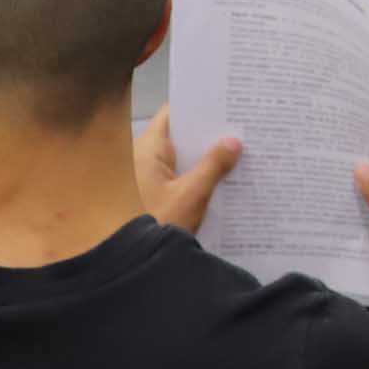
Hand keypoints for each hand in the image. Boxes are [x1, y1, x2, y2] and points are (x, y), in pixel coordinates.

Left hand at [136, 109, 241, 234]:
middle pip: (179, 135)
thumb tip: (233, 141)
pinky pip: (175, 176)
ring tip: (237, 154)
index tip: (225, 105)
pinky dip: (194, 175)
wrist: (128, 262)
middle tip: (240, 131)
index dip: (198, 107)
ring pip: (179, 158)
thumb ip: (213, 166)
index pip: (173, 113)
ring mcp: (144, 176)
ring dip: (203, 158)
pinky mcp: (149, 194)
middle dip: (207, 135)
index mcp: (148, 148)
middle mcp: (142, 157)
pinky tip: (220, 181)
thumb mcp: (191, 195)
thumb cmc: (156, 223)